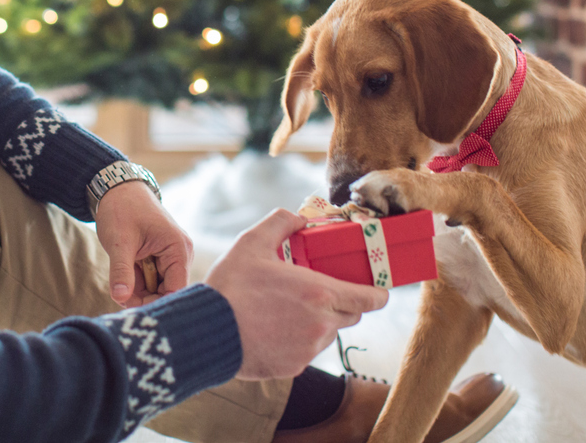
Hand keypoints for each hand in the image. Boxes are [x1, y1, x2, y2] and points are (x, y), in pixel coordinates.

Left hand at [94, 180, 193, 306]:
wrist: (116, 189)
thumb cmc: (121, 209)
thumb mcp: (119, 242)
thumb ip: (121, 271)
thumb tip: (119, 298)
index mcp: (178, 249)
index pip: (175, 290)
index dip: (155, 304)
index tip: (133, 312)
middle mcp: (180, 254)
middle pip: (167, 292)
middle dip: (144, 298)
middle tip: (119, 295)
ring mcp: (171, 256)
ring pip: (157, 288)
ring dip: (138, 290)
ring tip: (120, 279)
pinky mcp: (161, 257)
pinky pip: (151, 279)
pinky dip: (136, 281)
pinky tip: (124, 273)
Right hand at [204, 208, 388, 379]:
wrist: (206, 331)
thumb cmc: (230, 286)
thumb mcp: (252, 242)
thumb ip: (281, 222)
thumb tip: (298, 217)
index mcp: (319, 293)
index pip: (370, 298)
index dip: (378, 293)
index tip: (377, 288)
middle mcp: (321, 325)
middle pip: (352, 315)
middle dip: (343, 302)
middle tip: (320, 290)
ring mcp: (309, 350)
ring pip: (329, 334)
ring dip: (320, 322)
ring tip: (289, 309)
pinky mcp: (294, 368)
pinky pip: (308, 351)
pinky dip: (299, 340)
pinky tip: (274, 328)